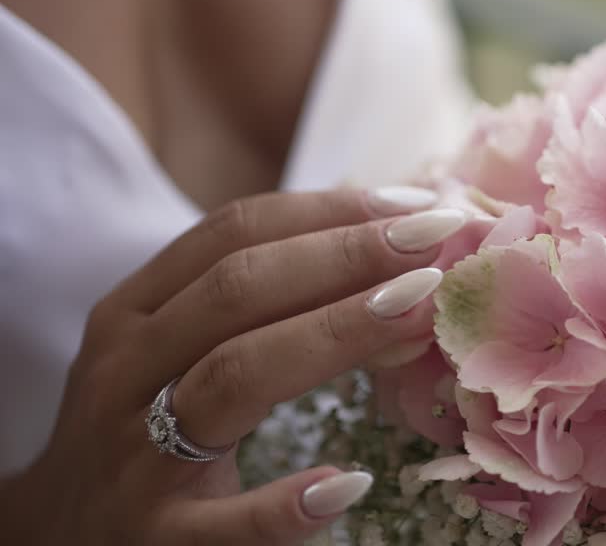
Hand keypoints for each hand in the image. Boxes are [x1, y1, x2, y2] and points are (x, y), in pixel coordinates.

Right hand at [0, 187, 466, 544]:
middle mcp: (126, 370)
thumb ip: (269, 305)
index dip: (327, 210)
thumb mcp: (179, 349)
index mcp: (135, 311)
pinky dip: (286, 503)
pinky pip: (225, 523)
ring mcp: (136, 454)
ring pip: (235, 375)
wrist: (59, 535)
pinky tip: (348, 482)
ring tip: (419, 313)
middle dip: (345, 256)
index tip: (413, 203)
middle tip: (435, 239)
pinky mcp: (155, 537)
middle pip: (238, 291)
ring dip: (334, 335)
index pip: (231, 233)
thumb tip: (401, 263)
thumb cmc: (144, 422)